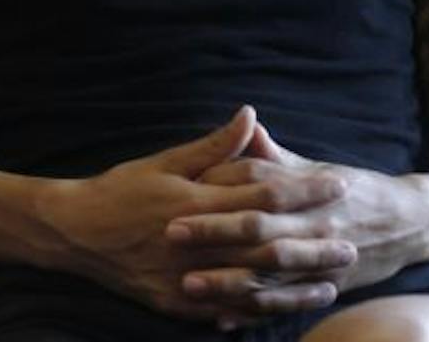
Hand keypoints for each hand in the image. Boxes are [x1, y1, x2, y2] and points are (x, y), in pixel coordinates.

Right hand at [40, 107, 351, 324]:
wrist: (76, 234)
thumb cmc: (121, 190)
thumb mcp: (165, 161)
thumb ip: (213, 146)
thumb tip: (250, 115)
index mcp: (197, 203)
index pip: (264, 195)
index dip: (305, 190)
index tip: (339, 184)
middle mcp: (197, 244)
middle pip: (268, 248)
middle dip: (313, 246)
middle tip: (352, 243)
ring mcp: (188, 279)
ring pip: (254, 288)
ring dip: (295, 287)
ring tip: (330, 283)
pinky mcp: (178, 304)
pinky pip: (227, 312)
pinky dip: (258, 312)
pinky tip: (284, 310)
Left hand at [173, 124, 428, 313]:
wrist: (411, 222)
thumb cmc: (353, 188)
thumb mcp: (316, 166)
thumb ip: (275, 153)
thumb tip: (244, 123)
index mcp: (306, 186)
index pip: (257, 180)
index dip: (219, 182)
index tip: (181, 187)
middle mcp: (312, 222)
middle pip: (258, 226)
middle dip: (214, 231)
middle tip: (171, 233)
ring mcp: (319, 258)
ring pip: (268, 271)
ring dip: (227, 279)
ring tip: (188, 283)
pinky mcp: (325, 287)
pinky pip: (286, 304)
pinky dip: (254, 312)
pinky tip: (222, 318)